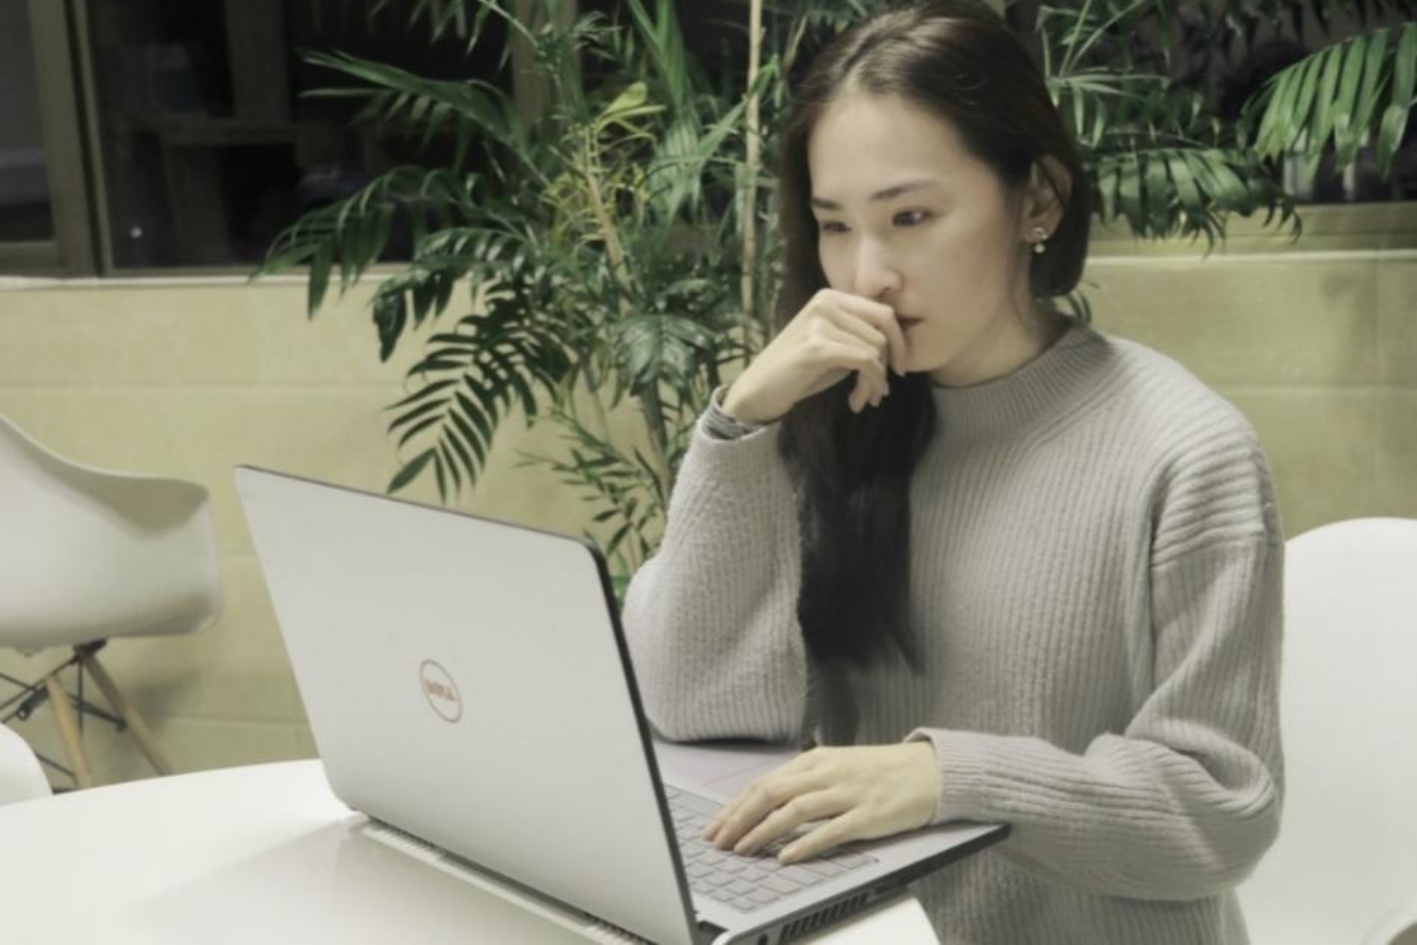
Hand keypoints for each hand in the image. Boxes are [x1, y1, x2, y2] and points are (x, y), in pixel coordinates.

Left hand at [701, 743, 939, 863]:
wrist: (929, 771)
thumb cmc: (880, 771)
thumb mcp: (836, 765)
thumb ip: (804, 780)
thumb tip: (765, 801)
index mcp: (815, 760)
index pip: (763, 783)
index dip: (734, 807)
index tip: (715, 828)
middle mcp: (827, 773)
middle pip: (771, 793)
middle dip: (739, 819)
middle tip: (719, 842)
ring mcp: (847, 793)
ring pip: (794, 810)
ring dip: (763, 831)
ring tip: (743, 850)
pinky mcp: (867, 816)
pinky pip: (830, 830)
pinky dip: (805, 844)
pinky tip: (786, 857)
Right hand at [720, 289, 907, 424]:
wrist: (758, 390)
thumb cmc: (798, 372)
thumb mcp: (834, 346)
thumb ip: (860, 337)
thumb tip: (899, 346)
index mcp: (831, 297)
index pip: (883, 312)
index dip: (899, 342)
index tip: (898, 369)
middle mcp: (826, 302)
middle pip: (883, 330)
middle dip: (888, 365)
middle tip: (880, 391)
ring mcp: (820, 322)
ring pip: (875, 349)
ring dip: (875, 381)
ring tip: (864, 400)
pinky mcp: (817, 346)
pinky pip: (865, 361)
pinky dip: (870, 384)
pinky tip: (857, 402)